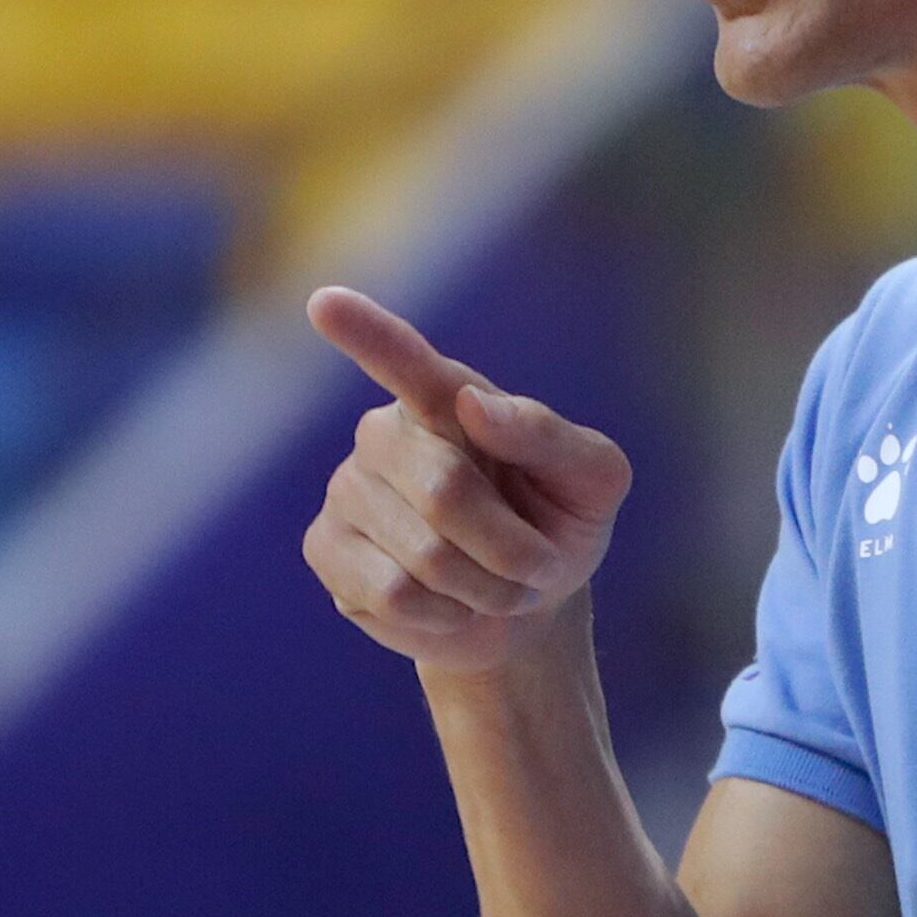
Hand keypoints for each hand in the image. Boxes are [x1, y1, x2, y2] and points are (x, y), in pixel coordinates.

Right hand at [302, 286, 632, 673]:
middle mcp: (386, 432)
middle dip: (511, 547)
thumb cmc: (558, 523)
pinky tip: (448, 604)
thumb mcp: (591, 479)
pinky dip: (443, 614)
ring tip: (494, 584)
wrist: (527, 607)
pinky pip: (390, 594)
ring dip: (484, 587)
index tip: (325, 302)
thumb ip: (547, 434)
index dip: (366, 332)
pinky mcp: (327, 549)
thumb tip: (473, 405)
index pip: (405, 360)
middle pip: (444, 491)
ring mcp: (347, 488)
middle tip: (535, 565)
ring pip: (422, 555)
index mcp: (448, 397)